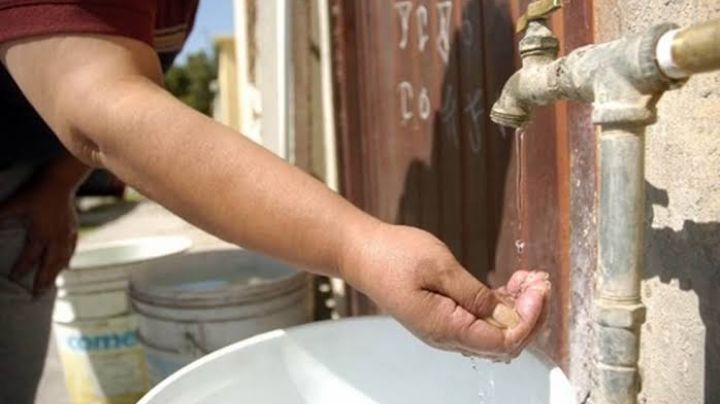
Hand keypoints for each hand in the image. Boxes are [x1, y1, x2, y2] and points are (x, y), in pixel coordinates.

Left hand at [0, 181, 78, 293]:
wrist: (61, 181)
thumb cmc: (37, 192)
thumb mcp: (14, 204)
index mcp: (42, 234)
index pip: (30, 258)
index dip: (21, 269)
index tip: (14, 279)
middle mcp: (56, 239)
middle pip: (50, 265)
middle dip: (42, 281)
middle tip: (36, 295)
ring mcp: (67, 235)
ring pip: (62, 260)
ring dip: (55, 274)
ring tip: (50, 285)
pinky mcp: (73, 229)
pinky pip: (71, 251)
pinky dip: (67, 260)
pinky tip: (66, 265)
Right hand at [340, 223, 549, 360]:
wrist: (361, 253)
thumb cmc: (393, 256)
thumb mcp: (439, 267)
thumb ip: (474, 294)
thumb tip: (506, 315)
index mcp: (446, 328)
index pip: (504, 341)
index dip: (529, 319)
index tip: (537, 289)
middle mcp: (447, 336)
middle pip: (504, 342)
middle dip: (530, 315)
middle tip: (540, 282)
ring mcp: (445, 327)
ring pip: (495, 332)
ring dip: (518, 309)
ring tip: (529, 278)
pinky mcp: (444, 315)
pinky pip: (480, 320)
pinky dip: (500, 305)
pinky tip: (511, 284)